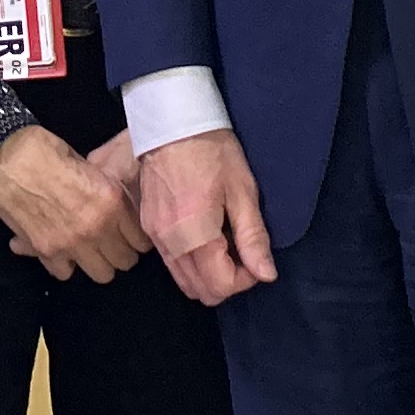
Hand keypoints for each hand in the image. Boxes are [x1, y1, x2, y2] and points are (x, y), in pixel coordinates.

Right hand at [0, 125, 149, 282]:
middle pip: (124, 262)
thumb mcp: (89, 166)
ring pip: (101, 274)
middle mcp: (97, 226)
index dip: (137, 239)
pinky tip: (61, 249)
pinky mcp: (46, 251)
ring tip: (88, 249)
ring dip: (96, 262)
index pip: (141, 239)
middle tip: (111, 243)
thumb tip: (116, 211)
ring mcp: (71, 243)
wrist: (7, 156)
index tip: (131, 237)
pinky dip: (64, 264)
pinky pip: (65, 273)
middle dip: (120, 253)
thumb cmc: (47, 151)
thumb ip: (105, 194)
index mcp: (112, 201)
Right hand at [141, 130, 276, 306]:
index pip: (220, 286)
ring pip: (183, 281)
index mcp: (195, 234)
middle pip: (199, 291)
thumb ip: (253, 237)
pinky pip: (171, 263)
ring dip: (208, 275)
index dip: (245, 280)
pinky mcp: (148, 227)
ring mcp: (155, 236)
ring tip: (226, 245)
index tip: (255, 258)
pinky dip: (192, 263)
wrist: (173, 123)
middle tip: (243, 254)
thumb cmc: (213, 151)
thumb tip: (266, 274)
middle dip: (227, 282)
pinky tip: (206, 238)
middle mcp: (170, 242)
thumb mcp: (243, 191)